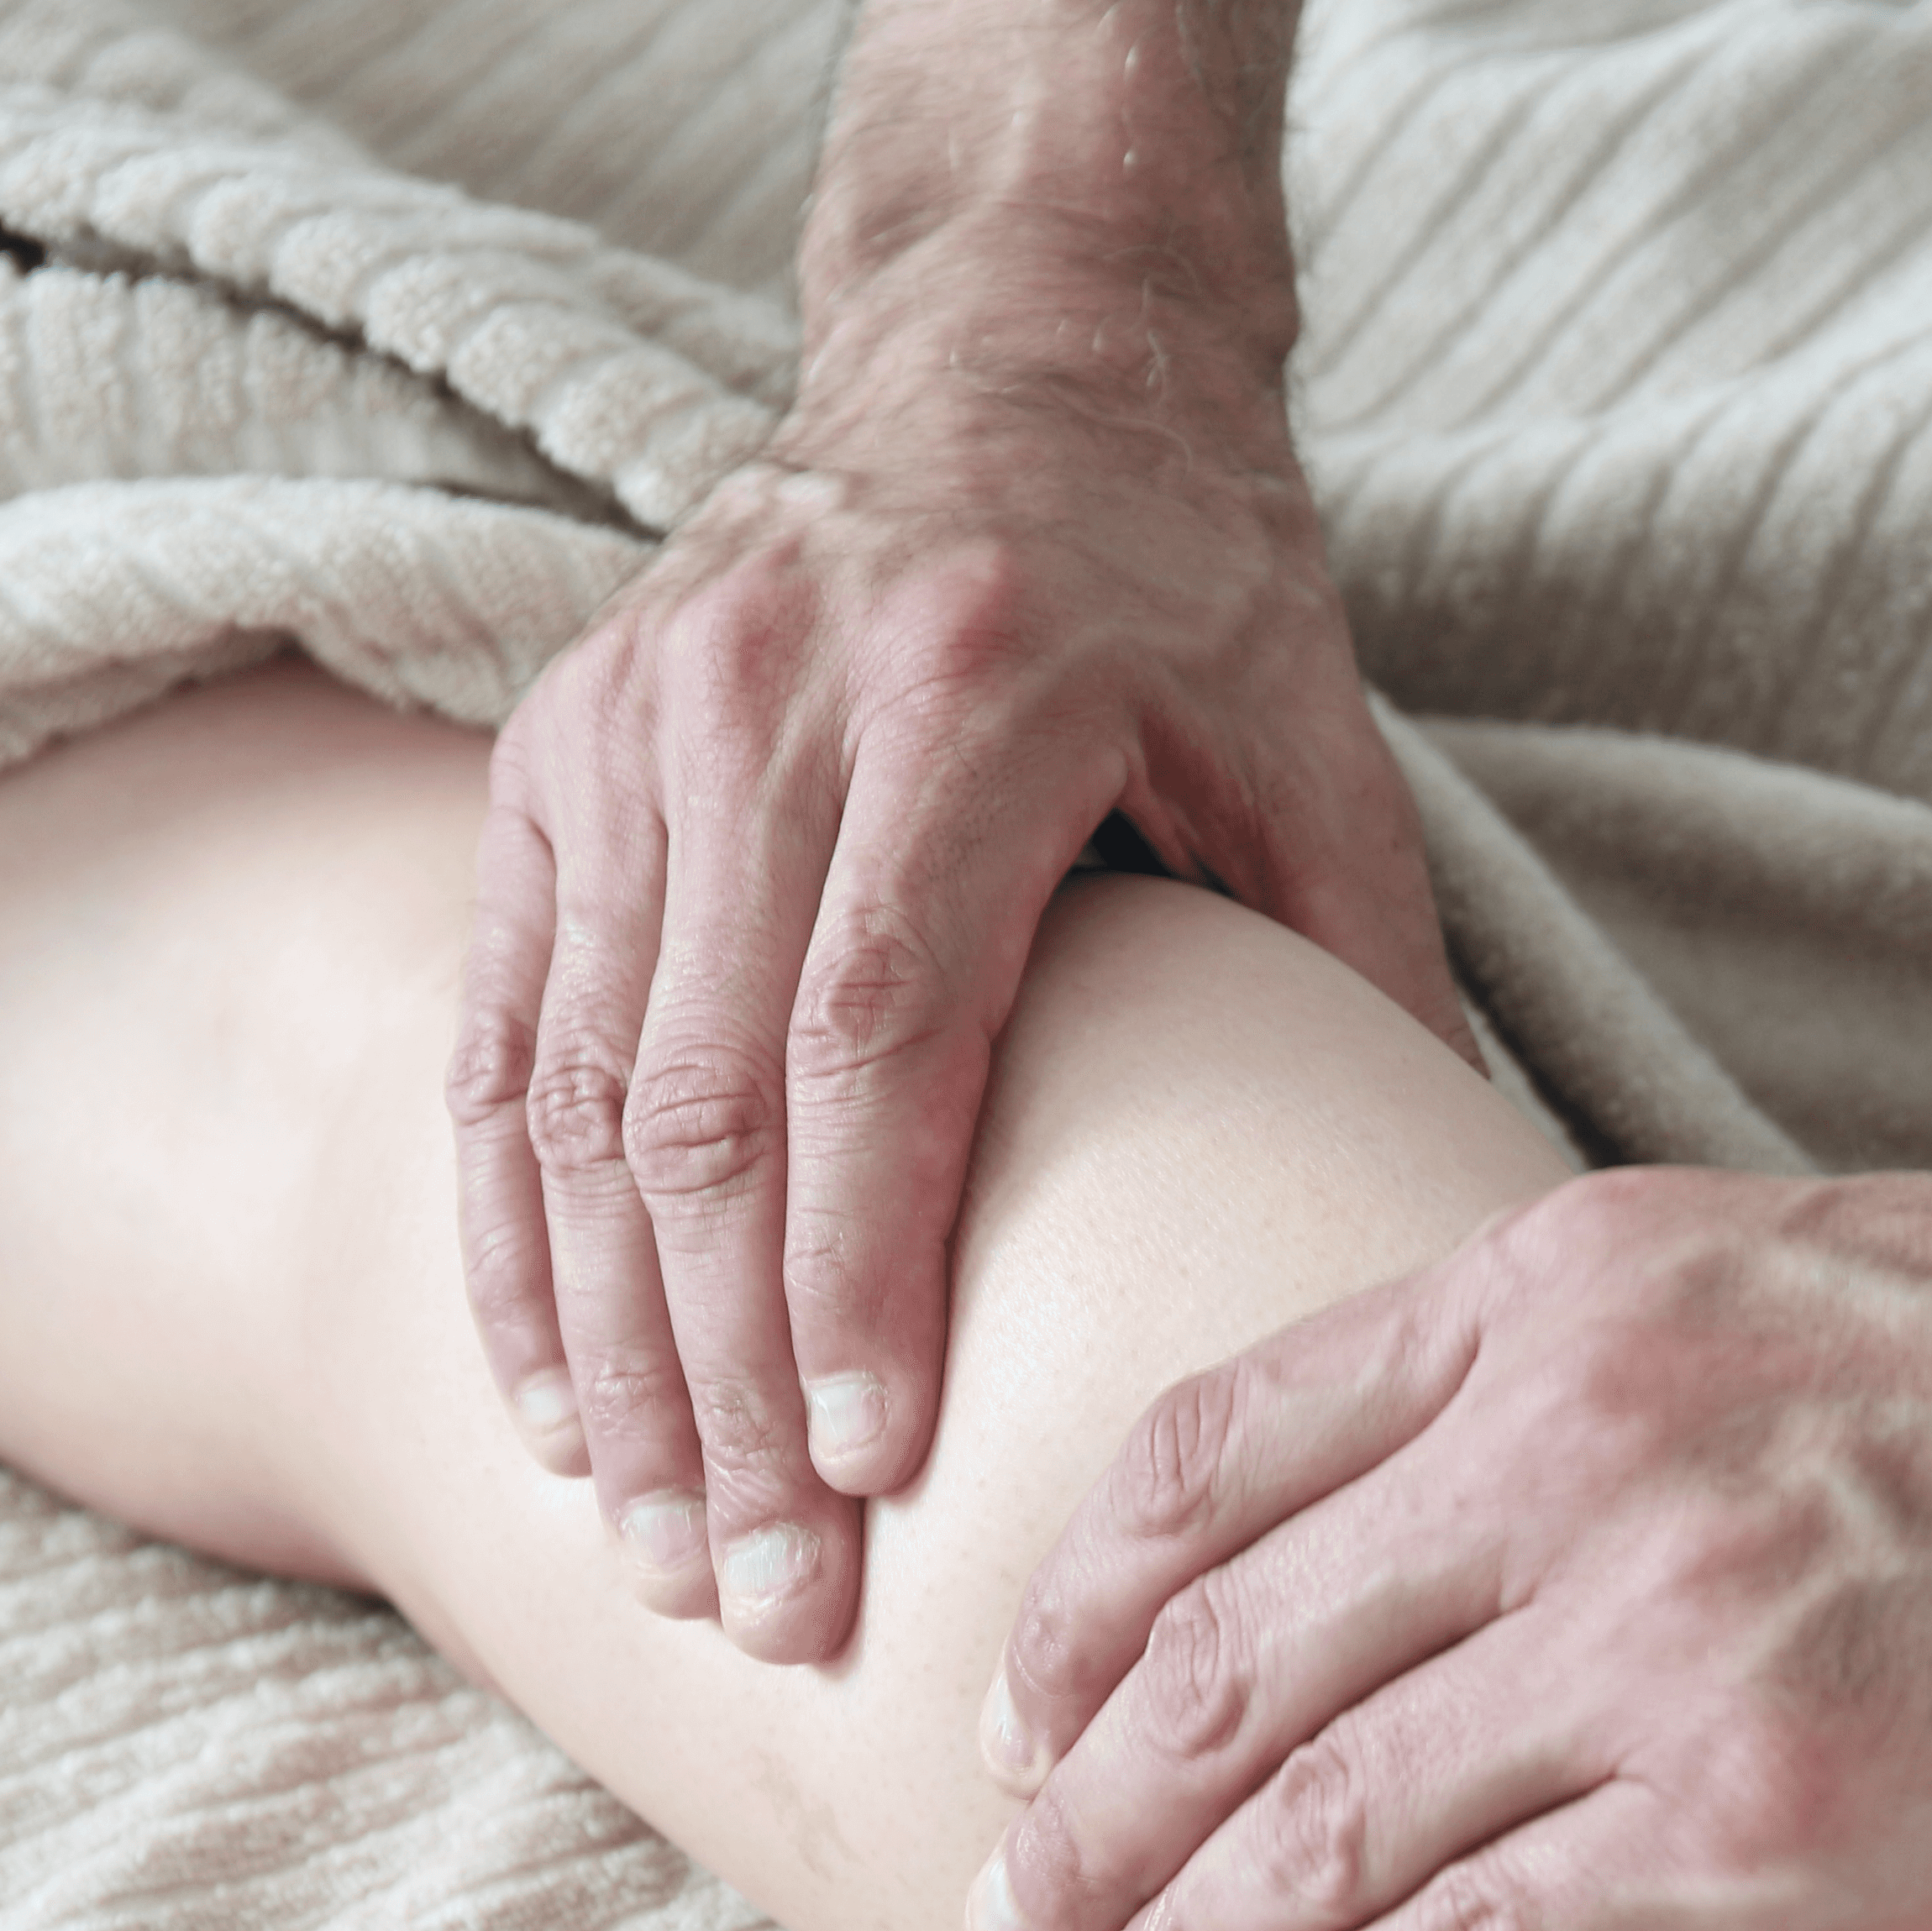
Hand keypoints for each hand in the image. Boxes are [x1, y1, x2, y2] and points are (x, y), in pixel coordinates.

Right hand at [451, 311, 1467, 1662]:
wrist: (1010, 333)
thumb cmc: (1192, 573)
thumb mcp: (1313, 740)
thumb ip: (1362, 976)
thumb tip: (1435, 1248)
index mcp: (968, 694)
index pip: (877, 1029)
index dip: (858, 1267)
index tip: (878, 1470)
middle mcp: (761, 699)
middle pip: (703, 1098)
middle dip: (729, 1379)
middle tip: (772, 1597)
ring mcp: (628, 722)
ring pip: (574, 1094)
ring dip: (611, 1350)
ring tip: (663, 1554)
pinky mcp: (548, 752)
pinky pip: (496, 1036)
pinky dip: (514, 1236)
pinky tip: (552, 1402)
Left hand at [960, 1157, 1931, 1930]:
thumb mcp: (1792, 1260)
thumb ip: (1594, 1356)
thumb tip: (1445, 1484)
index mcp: (1567, 1291)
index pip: (1208, 1458)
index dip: (1078, 1610)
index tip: (1032, 1708)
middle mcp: (1580, 1449)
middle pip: (1222, 1662)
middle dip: (1085, 1808)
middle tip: (1024, 1910)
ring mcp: (1682, 1638)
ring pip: (1323, 1826)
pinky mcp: (1804, 1821)